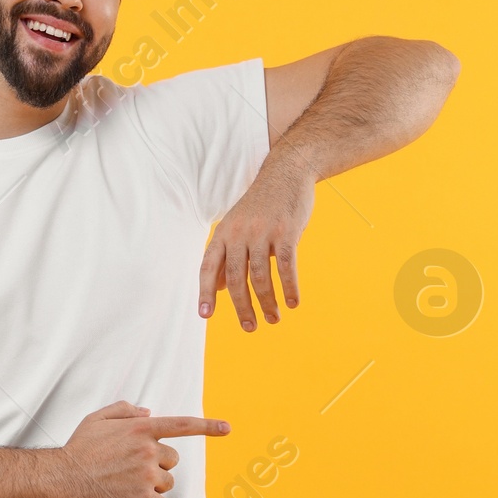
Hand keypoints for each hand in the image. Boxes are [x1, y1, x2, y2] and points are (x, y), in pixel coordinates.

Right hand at [50, 402, 229, 497]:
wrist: (65, 477)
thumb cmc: (80, 448)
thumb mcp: (98, 419)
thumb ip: (125, 411)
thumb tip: (147, 412)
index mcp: (142, 429)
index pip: (182, 425)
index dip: (208, 426)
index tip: (227, 428)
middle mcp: (149, 450)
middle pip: (172, 460)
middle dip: (156, 464)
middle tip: (130, 468)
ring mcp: (147, 476)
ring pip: (167, 483)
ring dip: (152, 485)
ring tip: (125, 483)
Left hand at [199, 158, 314, 328]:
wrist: (288, 170)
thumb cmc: (263, 204)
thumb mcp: (238, 225)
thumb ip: (228, 255)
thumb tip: (219, 289)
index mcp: (224, 232)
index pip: (209, 266)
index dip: (205, 292)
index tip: (205, 315)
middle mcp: (239, 232)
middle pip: (235, 278)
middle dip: (242, 307)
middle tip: (250, 327)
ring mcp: (262, 231)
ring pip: (260, 277)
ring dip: (267, 302)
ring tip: (273, 319)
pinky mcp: (286, 231)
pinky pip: (286, 267)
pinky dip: (288, 288)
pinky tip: (292, 303)